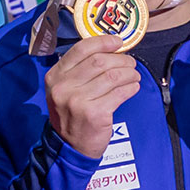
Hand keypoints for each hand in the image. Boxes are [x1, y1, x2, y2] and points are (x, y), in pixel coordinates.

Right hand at [44, 35, 140, 158]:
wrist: (70, 147)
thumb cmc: (72, 115)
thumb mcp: (65, 90)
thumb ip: (80, 70)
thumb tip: (110, 50)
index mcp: (55, 77)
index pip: (81, 49)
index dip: (103, 42)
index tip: (117, 42)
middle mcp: (64, 87)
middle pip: (99, 61)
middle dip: (121, 60)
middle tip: (130, 63)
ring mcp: (78, 101)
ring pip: (112, 76)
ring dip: (129, 74)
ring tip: (134, 76)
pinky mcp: (95, 114)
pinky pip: (120, 93)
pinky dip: (131, 88)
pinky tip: (133, 88)